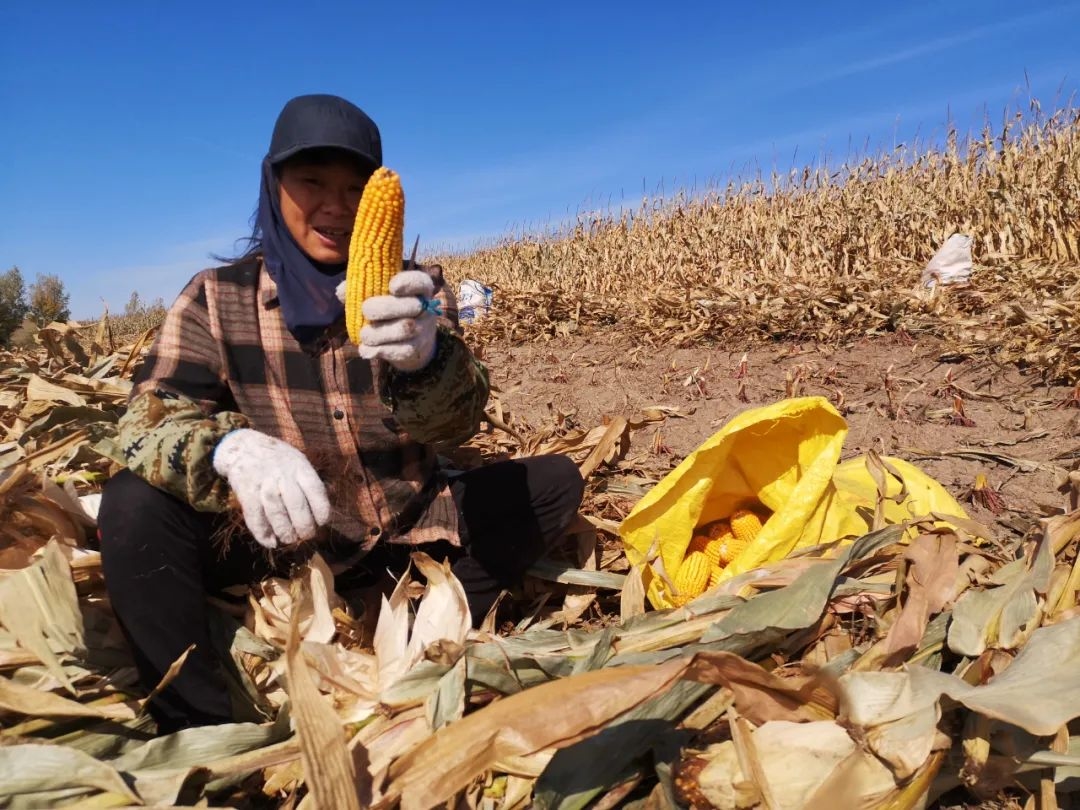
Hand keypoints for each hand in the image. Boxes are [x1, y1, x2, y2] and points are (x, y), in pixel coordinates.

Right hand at [212, 429, 330, 548]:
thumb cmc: (277, 459)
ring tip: (289, 539)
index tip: (322, 522)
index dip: (322, 510)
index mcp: (299, 467)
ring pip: (276, 513)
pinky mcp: (246, 493)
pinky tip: (271, 542)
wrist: (242, 446)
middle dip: (304, 526)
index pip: (316, 490)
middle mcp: (282, 475)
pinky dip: (263, 533)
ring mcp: (264, 484)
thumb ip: (310, 480)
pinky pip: (255, 517)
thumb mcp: (298, 460)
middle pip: (297, 505)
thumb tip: (328, 503)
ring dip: (285, 531)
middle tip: (306, 536)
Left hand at [338, 270, 437, 371]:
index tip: (391, 286)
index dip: (407, 282)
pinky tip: (365, 350)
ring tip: (364, 335)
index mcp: (417, 288)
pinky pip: (402, 350)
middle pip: (411, 306)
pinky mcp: (416, 348)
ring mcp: (422, 329)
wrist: (407, 338)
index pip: (419, 281)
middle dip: (386, 308)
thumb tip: (341, 291)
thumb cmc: (388, 307)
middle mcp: (425, 307)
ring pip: (405, 329)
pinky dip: (381, 351)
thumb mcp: (377, 293)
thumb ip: (359, 288)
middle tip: (366, 310)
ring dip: (380, 332)